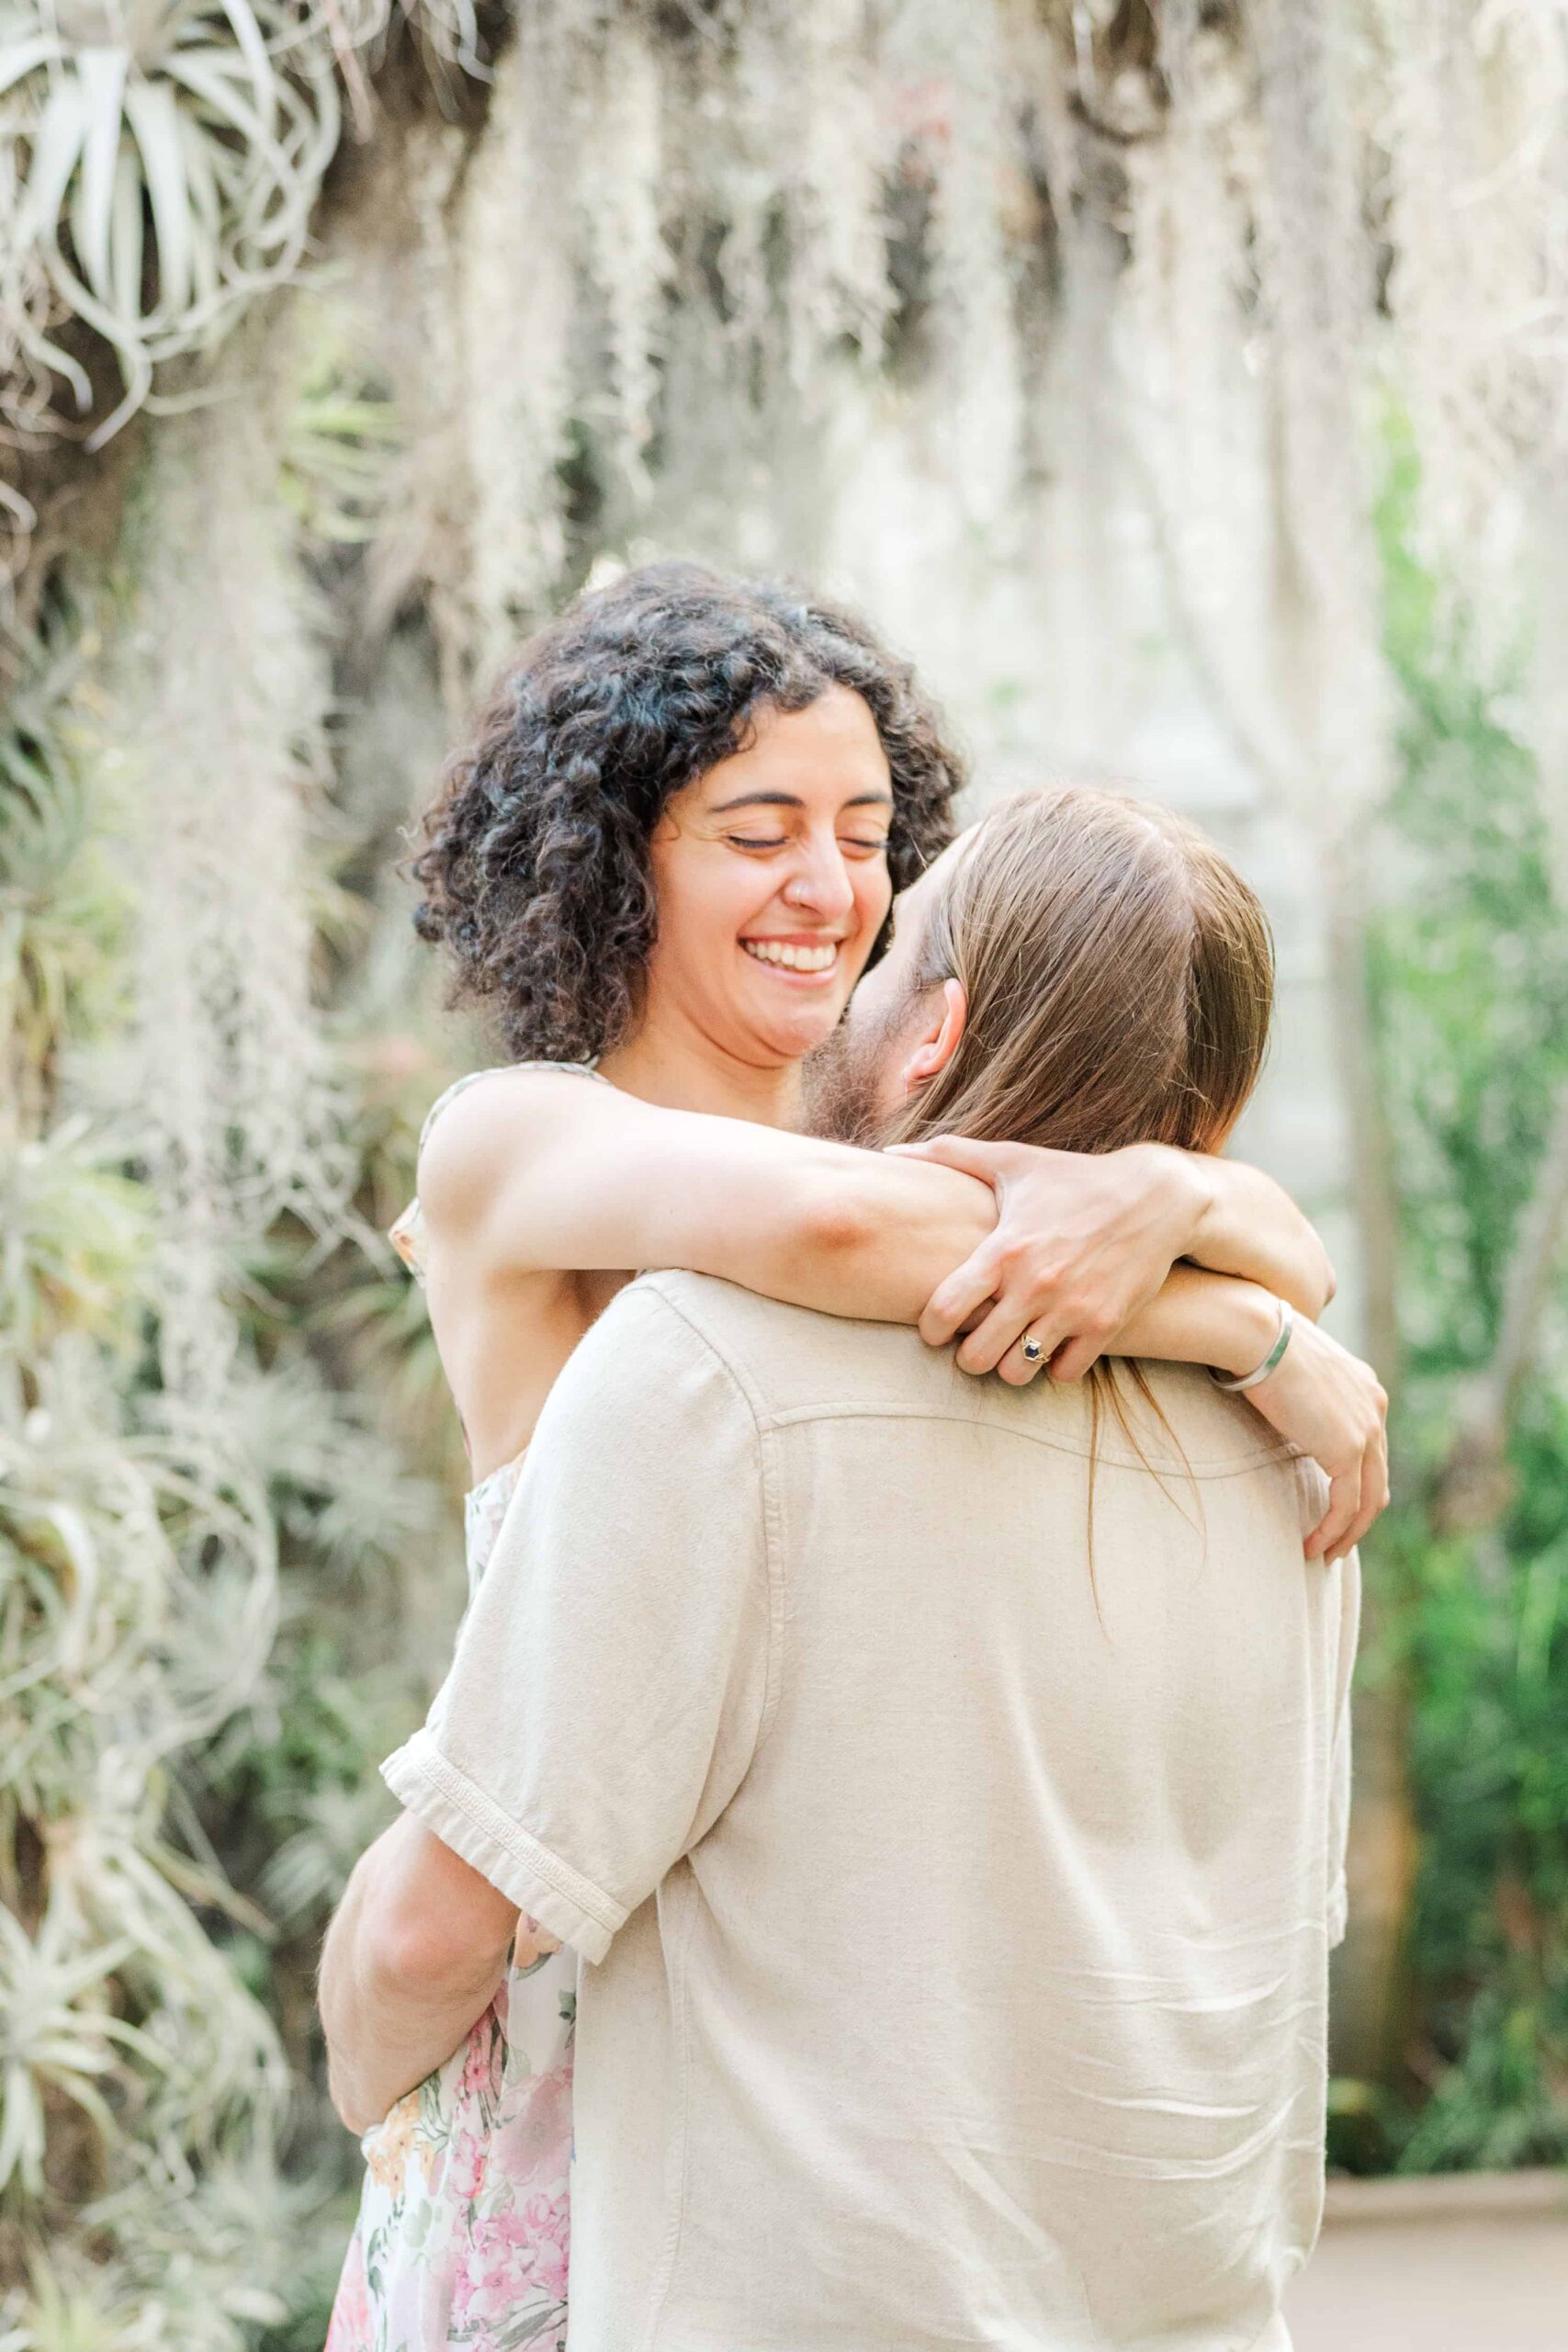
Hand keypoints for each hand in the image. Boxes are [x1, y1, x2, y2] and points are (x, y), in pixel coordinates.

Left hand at [889, 1135, 1203, 1385]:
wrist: (1156, 1196)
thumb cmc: (1073, 1178)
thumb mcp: (1013, 1160)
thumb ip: (949, 1156)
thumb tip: (890, 1153)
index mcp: (1003, 1249)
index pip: (944, 1310)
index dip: (931, 1328)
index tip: (937, 1327)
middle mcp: (1035, 1284)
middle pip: (976, 1356)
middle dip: (968, 1354)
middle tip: (975, 1341)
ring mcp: (1071, 1308)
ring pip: (1017, 1372)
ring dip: (1010, 1363)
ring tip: (1012, 1346)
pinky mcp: (1105, 1325)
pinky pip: (1063, 1373)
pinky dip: (1053, 1366)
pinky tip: (1051, 1344)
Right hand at [1242, 1315, 1389, 1563]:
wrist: (1261, 1337)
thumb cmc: (1261, 1346)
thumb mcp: (1296, 1372)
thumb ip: (1305, 1398)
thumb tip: (1286, 1413)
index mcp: (1367, 1390)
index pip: (1371, 1452)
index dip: (1354, 1486)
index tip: (1332, 1509)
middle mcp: (1376, 1409)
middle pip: (1377, 1480)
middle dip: (1357, 1518)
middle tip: (1334, 1543)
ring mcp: (1367, 1430)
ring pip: (1368, 1500)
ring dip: (1347, 1534)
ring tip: (1324, 1555)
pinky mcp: (1348, 1450)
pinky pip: (1346, 1505)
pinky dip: (1332, 1531)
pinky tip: (1312, 1546)